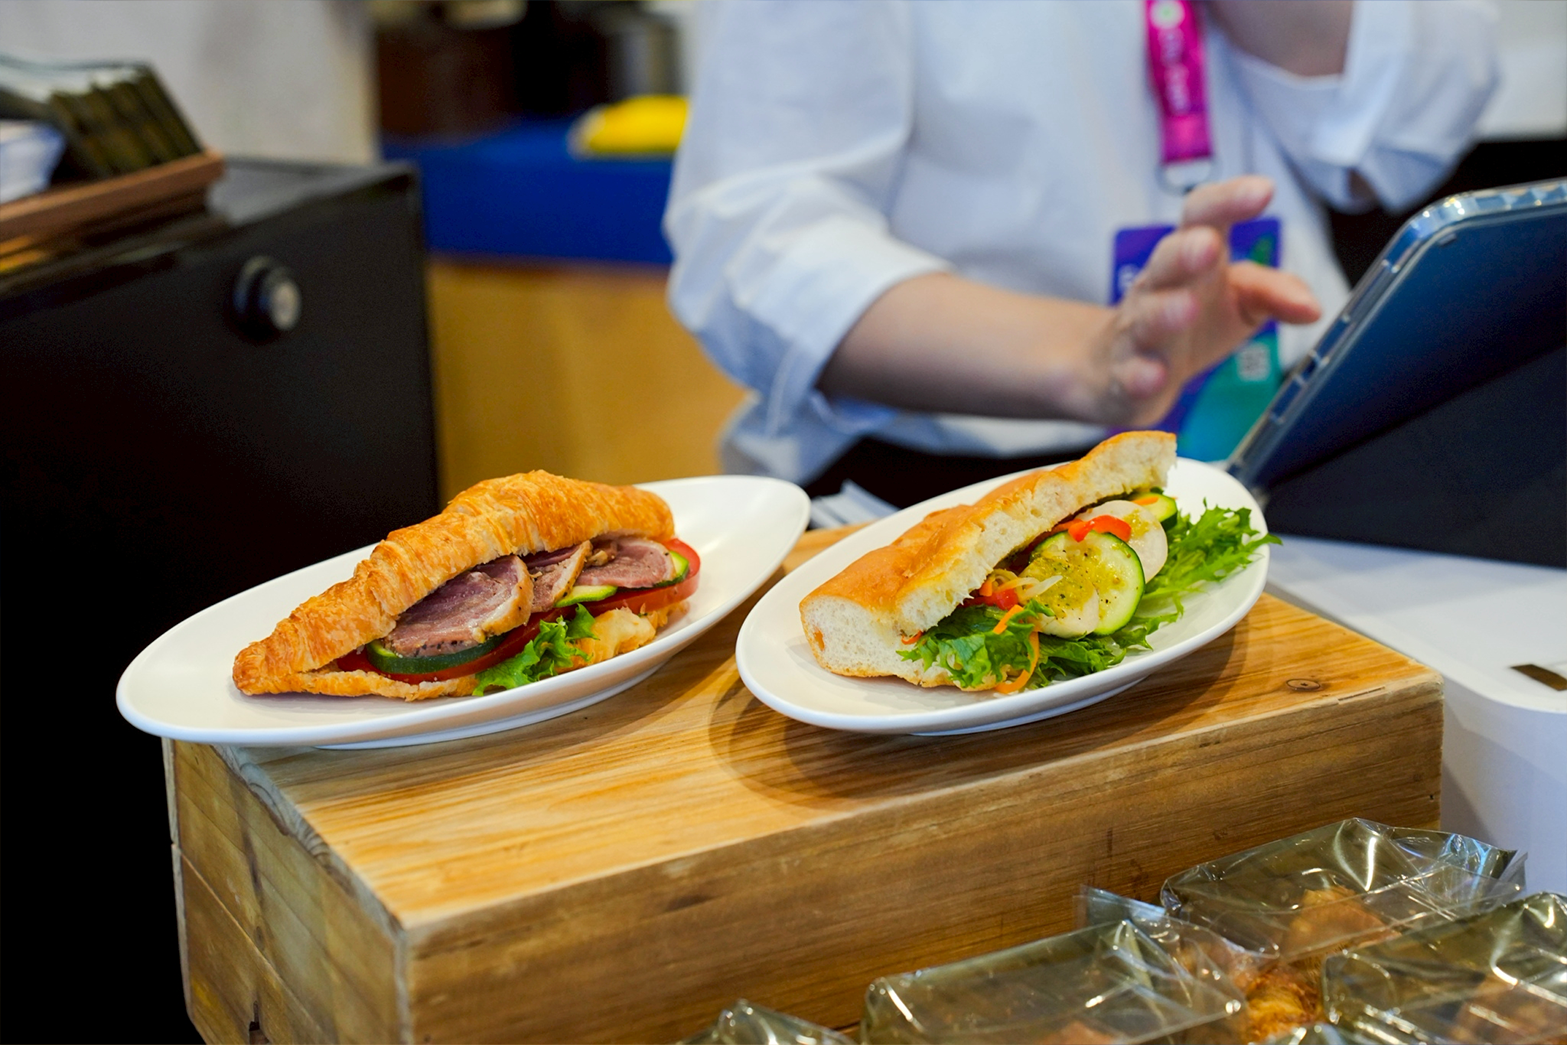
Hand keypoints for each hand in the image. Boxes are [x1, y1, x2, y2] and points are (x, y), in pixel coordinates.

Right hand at [1088, 175, 1320, 425]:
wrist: (1114, 367)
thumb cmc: (1186, 321)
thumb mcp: (1237, 299)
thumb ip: (1273, 292)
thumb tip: (1311, 306)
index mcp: (1190, 258)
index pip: (1202, 215)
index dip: (1228, 200)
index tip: (1263, 191)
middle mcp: (1159, 287)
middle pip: (1166, 260)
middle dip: (1185, 251)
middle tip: (1207, 246)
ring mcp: (1137, 332)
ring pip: (1146, 317)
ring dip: (1165, 312)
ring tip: (1186, 308)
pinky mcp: (1123, 377)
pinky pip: (1128, 375)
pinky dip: (1140, 376)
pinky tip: (1153, 375)